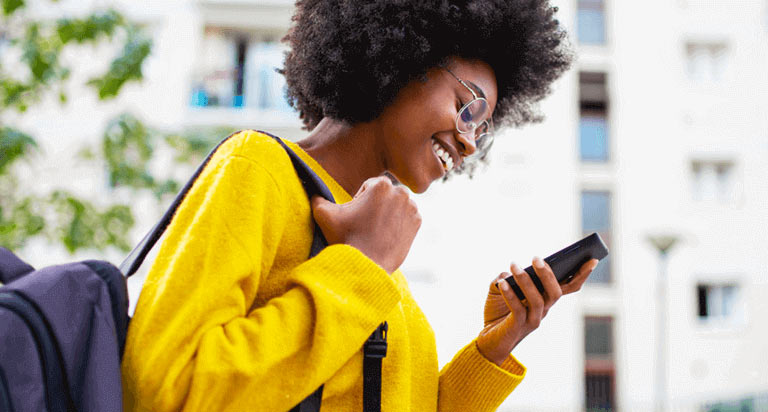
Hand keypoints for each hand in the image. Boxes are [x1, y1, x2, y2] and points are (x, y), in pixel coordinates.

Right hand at [311, 176, 421, 272]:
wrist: (366, 266)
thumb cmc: (346, 239)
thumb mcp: (324, 214)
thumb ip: (317, 198)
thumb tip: (314, 192)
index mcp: (382, 184)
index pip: (370, 186)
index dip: (360, 200)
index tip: (357, 216)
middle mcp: (401, 193)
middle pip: (385, 194)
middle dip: (376, 205)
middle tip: (365, 224)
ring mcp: (412, 209)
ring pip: (397, 205)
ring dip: (388, 213)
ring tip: (375, 230)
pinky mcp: (417, 223)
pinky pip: (406, 217)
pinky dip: (398, 224)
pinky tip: (386, 235)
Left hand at [476, 257, 598, 364]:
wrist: (487, 340)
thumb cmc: (497, 312)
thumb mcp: (500, 288)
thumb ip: (506, 276)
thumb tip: (508, 272)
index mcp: (546, 299)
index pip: (569, 286)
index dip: (582, 274)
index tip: (592, 259)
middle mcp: (544, 310)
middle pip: (556, 292)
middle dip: (548, 274)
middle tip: (536, 258)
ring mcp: (533, 320)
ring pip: (537, 300)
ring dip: (526, 281)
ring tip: (514, 265)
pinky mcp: (518, 327)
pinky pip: (518, 309)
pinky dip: (510, 294)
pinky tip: (501, 282)